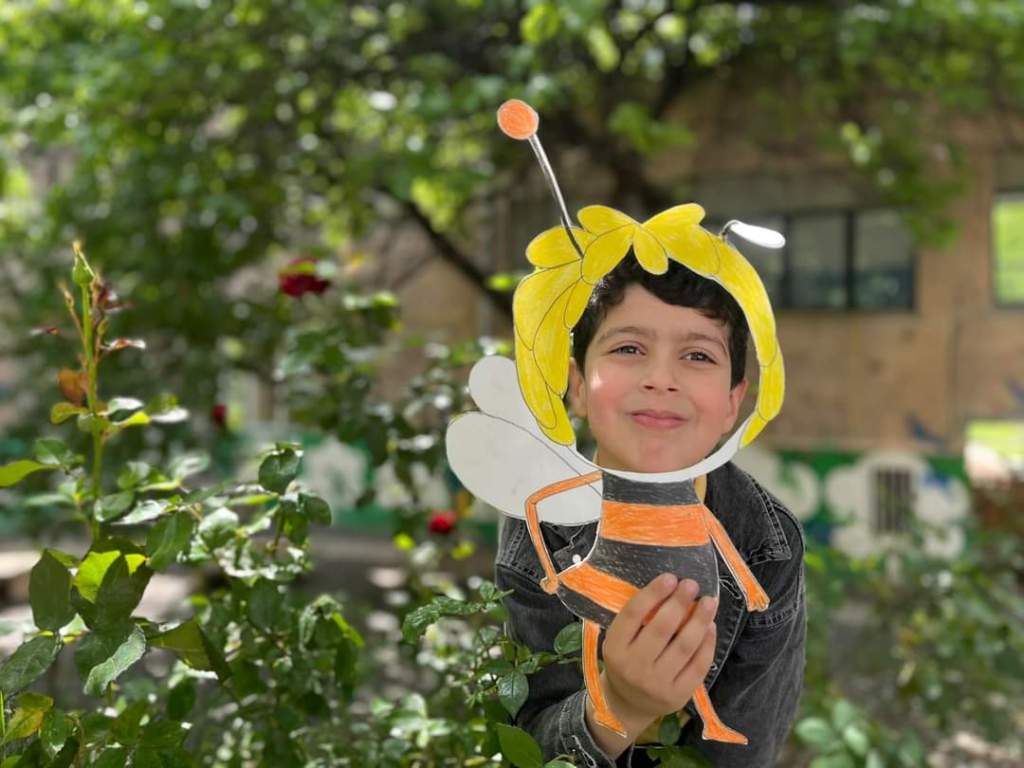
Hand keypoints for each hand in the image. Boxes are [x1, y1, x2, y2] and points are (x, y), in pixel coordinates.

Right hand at [600, 573, 718, 733]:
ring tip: (709, 602)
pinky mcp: (678, 695)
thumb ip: (638, 620)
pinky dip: (707, 643)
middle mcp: (634, 667)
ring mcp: (657, 684)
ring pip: (684, 646)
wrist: (628, 704)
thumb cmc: (626, 661)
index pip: (633, 614)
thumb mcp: (620, 641)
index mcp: (614, 648)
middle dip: (679, 602)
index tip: (669, 577)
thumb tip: (671, 588)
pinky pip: (698, 665)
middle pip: (661, 628)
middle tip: (692, 584)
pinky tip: (710, 627)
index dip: (652, 593)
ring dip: (699, 620)